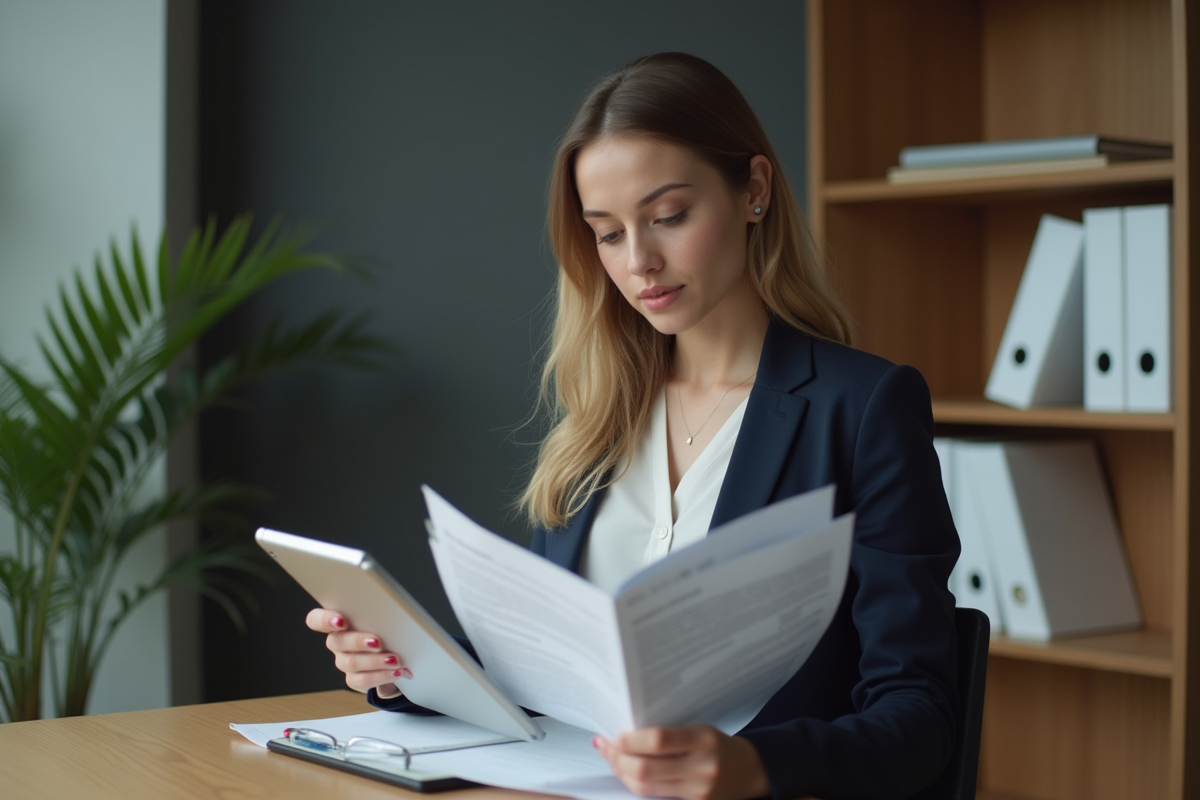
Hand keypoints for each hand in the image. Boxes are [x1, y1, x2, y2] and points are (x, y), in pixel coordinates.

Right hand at [305, 608, 411, 698]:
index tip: (341, 621)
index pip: (316, 620)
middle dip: (358, 642)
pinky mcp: (354, 679)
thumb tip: (390, 614)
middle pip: (337, 641)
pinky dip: (381, 675)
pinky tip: (396, 671)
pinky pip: (362, 680)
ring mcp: (344, 661)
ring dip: (375, 661)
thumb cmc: (385, 631)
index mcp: (338, 622)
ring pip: (351, 662)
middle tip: (378, 642)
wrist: (393, 657)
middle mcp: (338, 642)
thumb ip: (377, 616)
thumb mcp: (380, 620)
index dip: (323, 620)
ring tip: (394, 660)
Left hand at [593, 724, 770, 799]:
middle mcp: (701, 767)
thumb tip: (625, 734)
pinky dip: (638, 788)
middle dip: (619, 760)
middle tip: (607, 748)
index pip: (657, 740)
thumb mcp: (698, 729)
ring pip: (646, 790)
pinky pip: (656, 799)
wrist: (749, 771)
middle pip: (646, 770)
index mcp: (703, 739)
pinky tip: (629, 776)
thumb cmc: (717, 745)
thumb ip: (667, 734)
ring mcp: (698, 792)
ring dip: (623, 775)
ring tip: (614, 760)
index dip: (630, 741)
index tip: (615, 736)